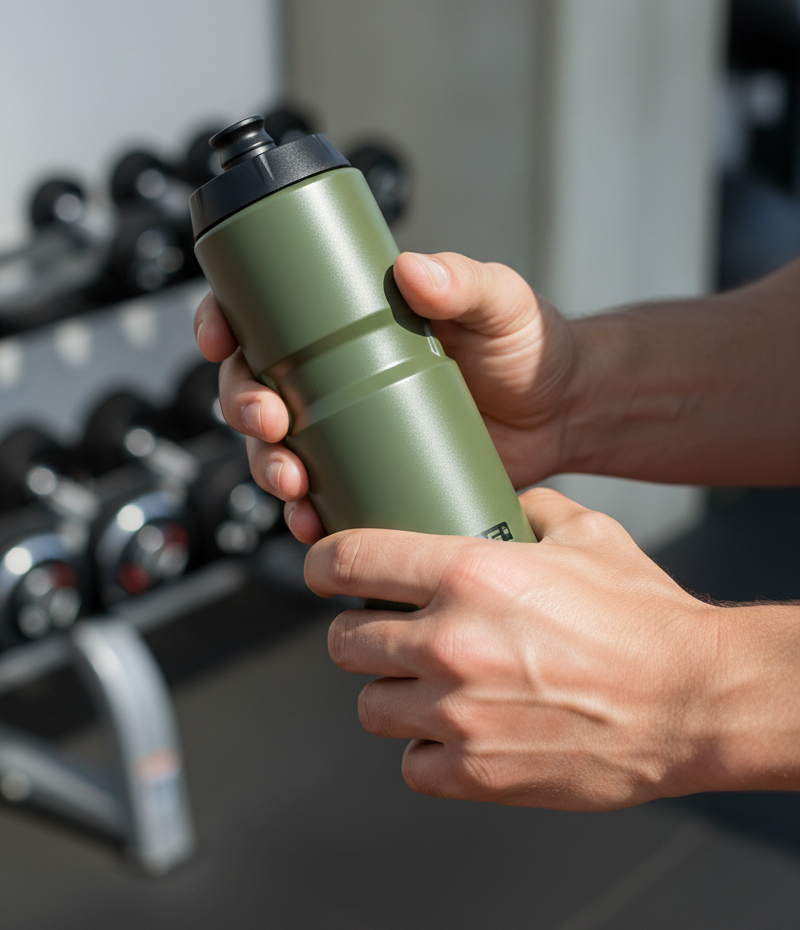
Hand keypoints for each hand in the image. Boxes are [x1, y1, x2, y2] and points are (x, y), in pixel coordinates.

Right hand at [194, 252, 576, 542]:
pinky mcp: (372, 476)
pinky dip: (304, 513)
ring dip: (266, 466)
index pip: (266, 313)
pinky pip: (320, 497)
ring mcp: (351, 429)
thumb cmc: (528, 348)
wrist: (562, 414)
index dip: (225, 322)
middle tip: (270, 420)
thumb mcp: (499, 301)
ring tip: (294, 480)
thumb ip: (464, 279)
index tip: (219, 336)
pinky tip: (312, 520)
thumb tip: (414, 269)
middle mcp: (339, 375)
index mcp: (352, 321)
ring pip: (277, 448)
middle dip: (242, 406)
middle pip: (256, 386)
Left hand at [306, 488, 799, 809]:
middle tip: (389, 632)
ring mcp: (458, 713)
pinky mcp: (475, 772)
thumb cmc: (644, 618)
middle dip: (360, 634)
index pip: (347, 561)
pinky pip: (410, 764)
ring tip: (428, 685)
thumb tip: (503, 498)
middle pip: (344, 642)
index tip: (324, 572)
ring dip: (391, 693)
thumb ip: (529, 507)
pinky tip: (457, 730)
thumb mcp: (586, 534)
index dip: (321, 565)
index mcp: (467, 574)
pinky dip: (425, 750)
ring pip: (370, 706)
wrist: (692, 700)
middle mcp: (450, 642)